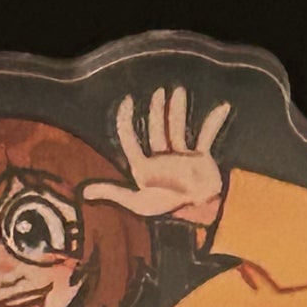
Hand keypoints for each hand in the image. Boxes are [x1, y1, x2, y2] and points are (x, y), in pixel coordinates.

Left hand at [83, 87, 230, 227]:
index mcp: (144, 166)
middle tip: (158, 93)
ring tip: (178, 91)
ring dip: (178, 110)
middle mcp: (161, 158)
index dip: (126, 120)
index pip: (131, 139)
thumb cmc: (167, 207)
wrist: (198, 214)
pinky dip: (215, 123)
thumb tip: (83, 192)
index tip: (127, 101)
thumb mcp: (136, 202)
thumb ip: (112, 193)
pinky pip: (207, 136)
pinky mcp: (200, 157)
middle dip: (157, 110)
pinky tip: (222, 107)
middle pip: (156, 129)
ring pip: (177, 128)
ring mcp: (182, 156)